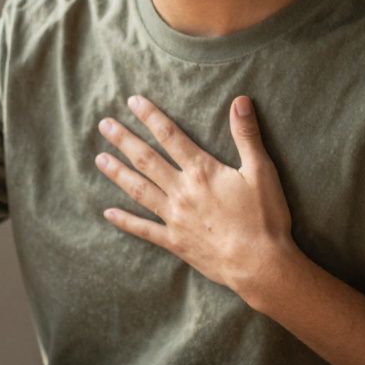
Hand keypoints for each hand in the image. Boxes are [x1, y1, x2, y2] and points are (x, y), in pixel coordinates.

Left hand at [93, 94, 297, 301]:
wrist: (259, 264)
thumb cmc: (264, 217)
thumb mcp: (261, 171)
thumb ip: (246, 135)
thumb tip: (240, 100)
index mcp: (202, 171)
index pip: (170, 136)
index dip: (150, 117)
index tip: (132, 102)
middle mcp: (181, 191)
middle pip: (146, 160)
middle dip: (124, 140)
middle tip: (104, 125)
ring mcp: (174, 217)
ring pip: (139, 190)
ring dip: (118, 173)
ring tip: (99, 159)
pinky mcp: (174, 241)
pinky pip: (143, 229)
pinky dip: (125, 221)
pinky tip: (108, 213)